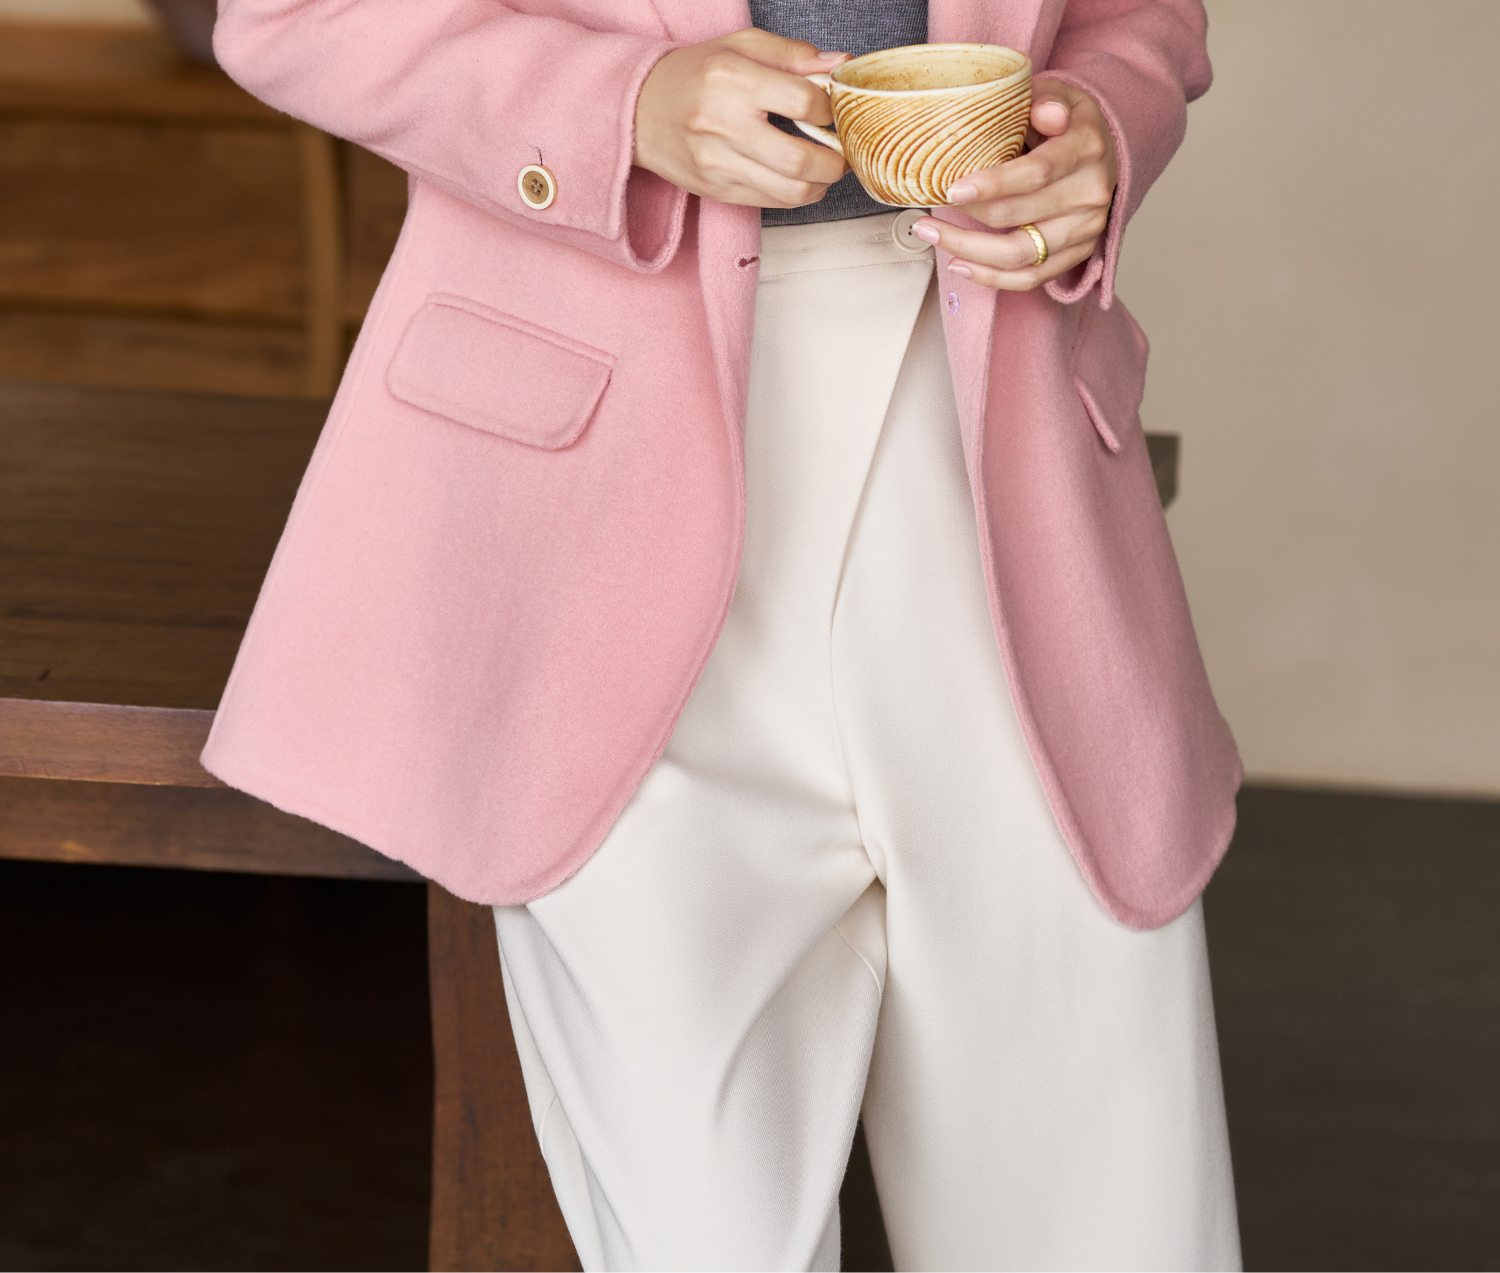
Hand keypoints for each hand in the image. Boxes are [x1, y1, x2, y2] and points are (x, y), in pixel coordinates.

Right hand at [634, 29, 849, 208]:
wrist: (637, 111)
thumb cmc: (692, 75)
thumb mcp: (739, 47)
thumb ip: (792, 55)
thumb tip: (841, 66)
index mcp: (732, 79)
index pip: (803, 101)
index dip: (830, 108)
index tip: (832, 110)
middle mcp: (723, 124)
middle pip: (800, 159)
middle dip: (835, 161)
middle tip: (841, 152)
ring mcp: (718, 163)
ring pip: (789, 190)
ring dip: (820, 184)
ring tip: (826, 170)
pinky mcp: (715, 190)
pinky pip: (770, 202)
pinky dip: (795, 195)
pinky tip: (800, 179)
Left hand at [910, 79, 1118, 289]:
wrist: (1103, 151)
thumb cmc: (1068, 121)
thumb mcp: (1060, 94)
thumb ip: (1046, 99)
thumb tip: (1042, 111)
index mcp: (1085, 147)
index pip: (1036, 173)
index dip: (993, 185)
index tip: (953, 190)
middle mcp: (1090, 192)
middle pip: (1019, 215)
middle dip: (967, 216)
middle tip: (927, 212)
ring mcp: (1086, 228)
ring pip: (1020, 254)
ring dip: (969, 250)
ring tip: (932, 237)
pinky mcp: (1078, 253)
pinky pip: (1031, 277)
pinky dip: (991, 277)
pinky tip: (960, 265)